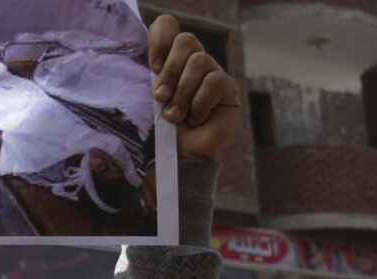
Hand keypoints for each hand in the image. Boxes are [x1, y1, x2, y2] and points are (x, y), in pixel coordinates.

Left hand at [149, 16, 239, 160]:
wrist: (180, 155)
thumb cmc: (161, 128)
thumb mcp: (148, 101)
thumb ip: (149, 77)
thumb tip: (148, 62)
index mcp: (170, 58)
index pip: (168, 26)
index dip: (160, 39)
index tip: (151, 66)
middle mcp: (193, 60)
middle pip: (186, 41)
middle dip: (170, 71)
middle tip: (159, 97)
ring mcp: (213, 72)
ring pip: (199, 61)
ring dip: (182, 92)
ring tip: (174, 116)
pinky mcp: (228, 88)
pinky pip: (214, 81)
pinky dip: (199, 103)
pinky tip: (195, 119)